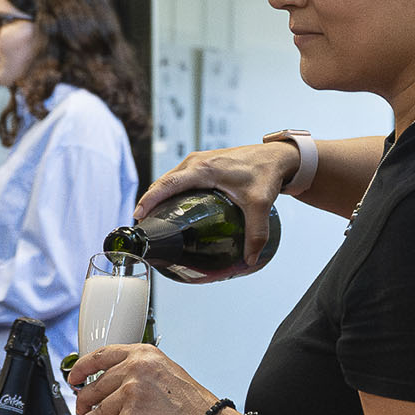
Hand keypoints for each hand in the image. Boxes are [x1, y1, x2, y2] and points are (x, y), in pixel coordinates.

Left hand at [68, 343, 224, 414]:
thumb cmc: (193, 406)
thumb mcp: (166, 373)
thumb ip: (140, 374)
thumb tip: (117, 386)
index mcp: (143, 356)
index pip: (101, 356)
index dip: (81, 368)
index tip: (74, 376)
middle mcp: (134, 371)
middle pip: (94, 387)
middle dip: (84, 403)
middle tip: (82, 410)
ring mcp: (129, 395)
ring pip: (96, 413)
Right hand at [134, 142, 302, 264]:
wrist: (276, 157)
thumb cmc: (265, 173)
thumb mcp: (261, 204)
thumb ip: (255, 233)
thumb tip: (250, 258)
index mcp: (204, 169)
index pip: (168, 184)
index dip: (150, 200)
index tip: (138, 216)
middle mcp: (196, 162)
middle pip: (163, 182)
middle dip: (149, 202)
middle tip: (144, 226)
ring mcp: (197, 161)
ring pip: (169, 179)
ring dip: (158, 197)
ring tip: (153, 219)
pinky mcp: (202, 164)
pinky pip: (178, 178)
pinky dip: (169, 191)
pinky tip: (171, 208)